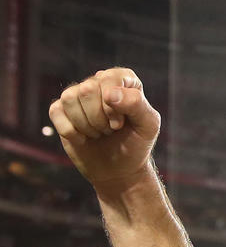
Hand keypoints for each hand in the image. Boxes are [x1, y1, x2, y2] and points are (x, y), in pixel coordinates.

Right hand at [48, 67, 161, 187]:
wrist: (119, 168)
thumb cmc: (136, 142)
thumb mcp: (148, 125)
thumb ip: (136, 104)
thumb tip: (109, 94)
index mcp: (124, 78)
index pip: (109, 79)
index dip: (113, 107)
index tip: (120, 124)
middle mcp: (99, 81)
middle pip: (87, 89)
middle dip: (99, 118)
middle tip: (110, 130)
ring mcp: (78, 94)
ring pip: (69, 98)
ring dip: (86, 125)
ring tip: (99, 132)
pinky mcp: (61, 109)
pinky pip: (55, 111)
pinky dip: (70, 131)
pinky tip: (83, 138)